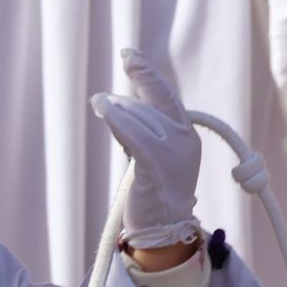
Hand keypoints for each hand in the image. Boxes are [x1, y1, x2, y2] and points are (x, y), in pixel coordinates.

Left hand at [91, 49, 201, 249]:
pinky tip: (103, 109)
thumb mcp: (156, 155)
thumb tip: (124, 107)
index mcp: (187, 137)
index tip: (130, 55)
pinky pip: (135, 137)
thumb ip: (147, 131)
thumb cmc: (154, 194)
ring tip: (99, 103)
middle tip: (117, 70)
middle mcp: (185, 142)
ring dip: (116, 107)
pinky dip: (118, 121)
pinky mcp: (156, 167)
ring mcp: (173, 154)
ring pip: (141, 117)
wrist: (163, 231)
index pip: (166, 98)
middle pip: (154, 103)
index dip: (148, 75)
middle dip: (135, 85)